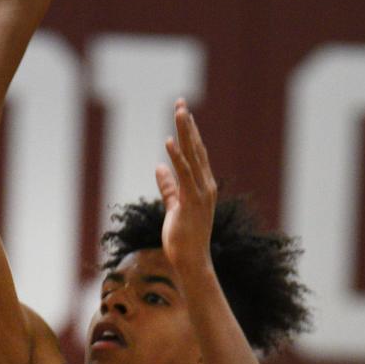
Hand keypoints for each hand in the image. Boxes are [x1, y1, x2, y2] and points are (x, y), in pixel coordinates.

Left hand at [155, 99, 217, 275]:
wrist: (191, 261)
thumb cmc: (183, 238)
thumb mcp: (174, 207)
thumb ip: (168, 187)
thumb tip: (158, 167)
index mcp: (203, 186)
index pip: (196, 153)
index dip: (189, 132)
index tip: (182, 111)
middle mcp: (206, 186)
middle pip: (196, 148)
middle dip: (188, 124)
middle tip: (180, 101)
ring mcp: (201, 193)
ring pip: (193, 156)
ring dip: (185, 133)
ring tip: (179, 111)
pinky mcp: (192, 202)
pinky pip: (184, 175)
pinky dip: (177, 157)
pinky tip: (169, 141)